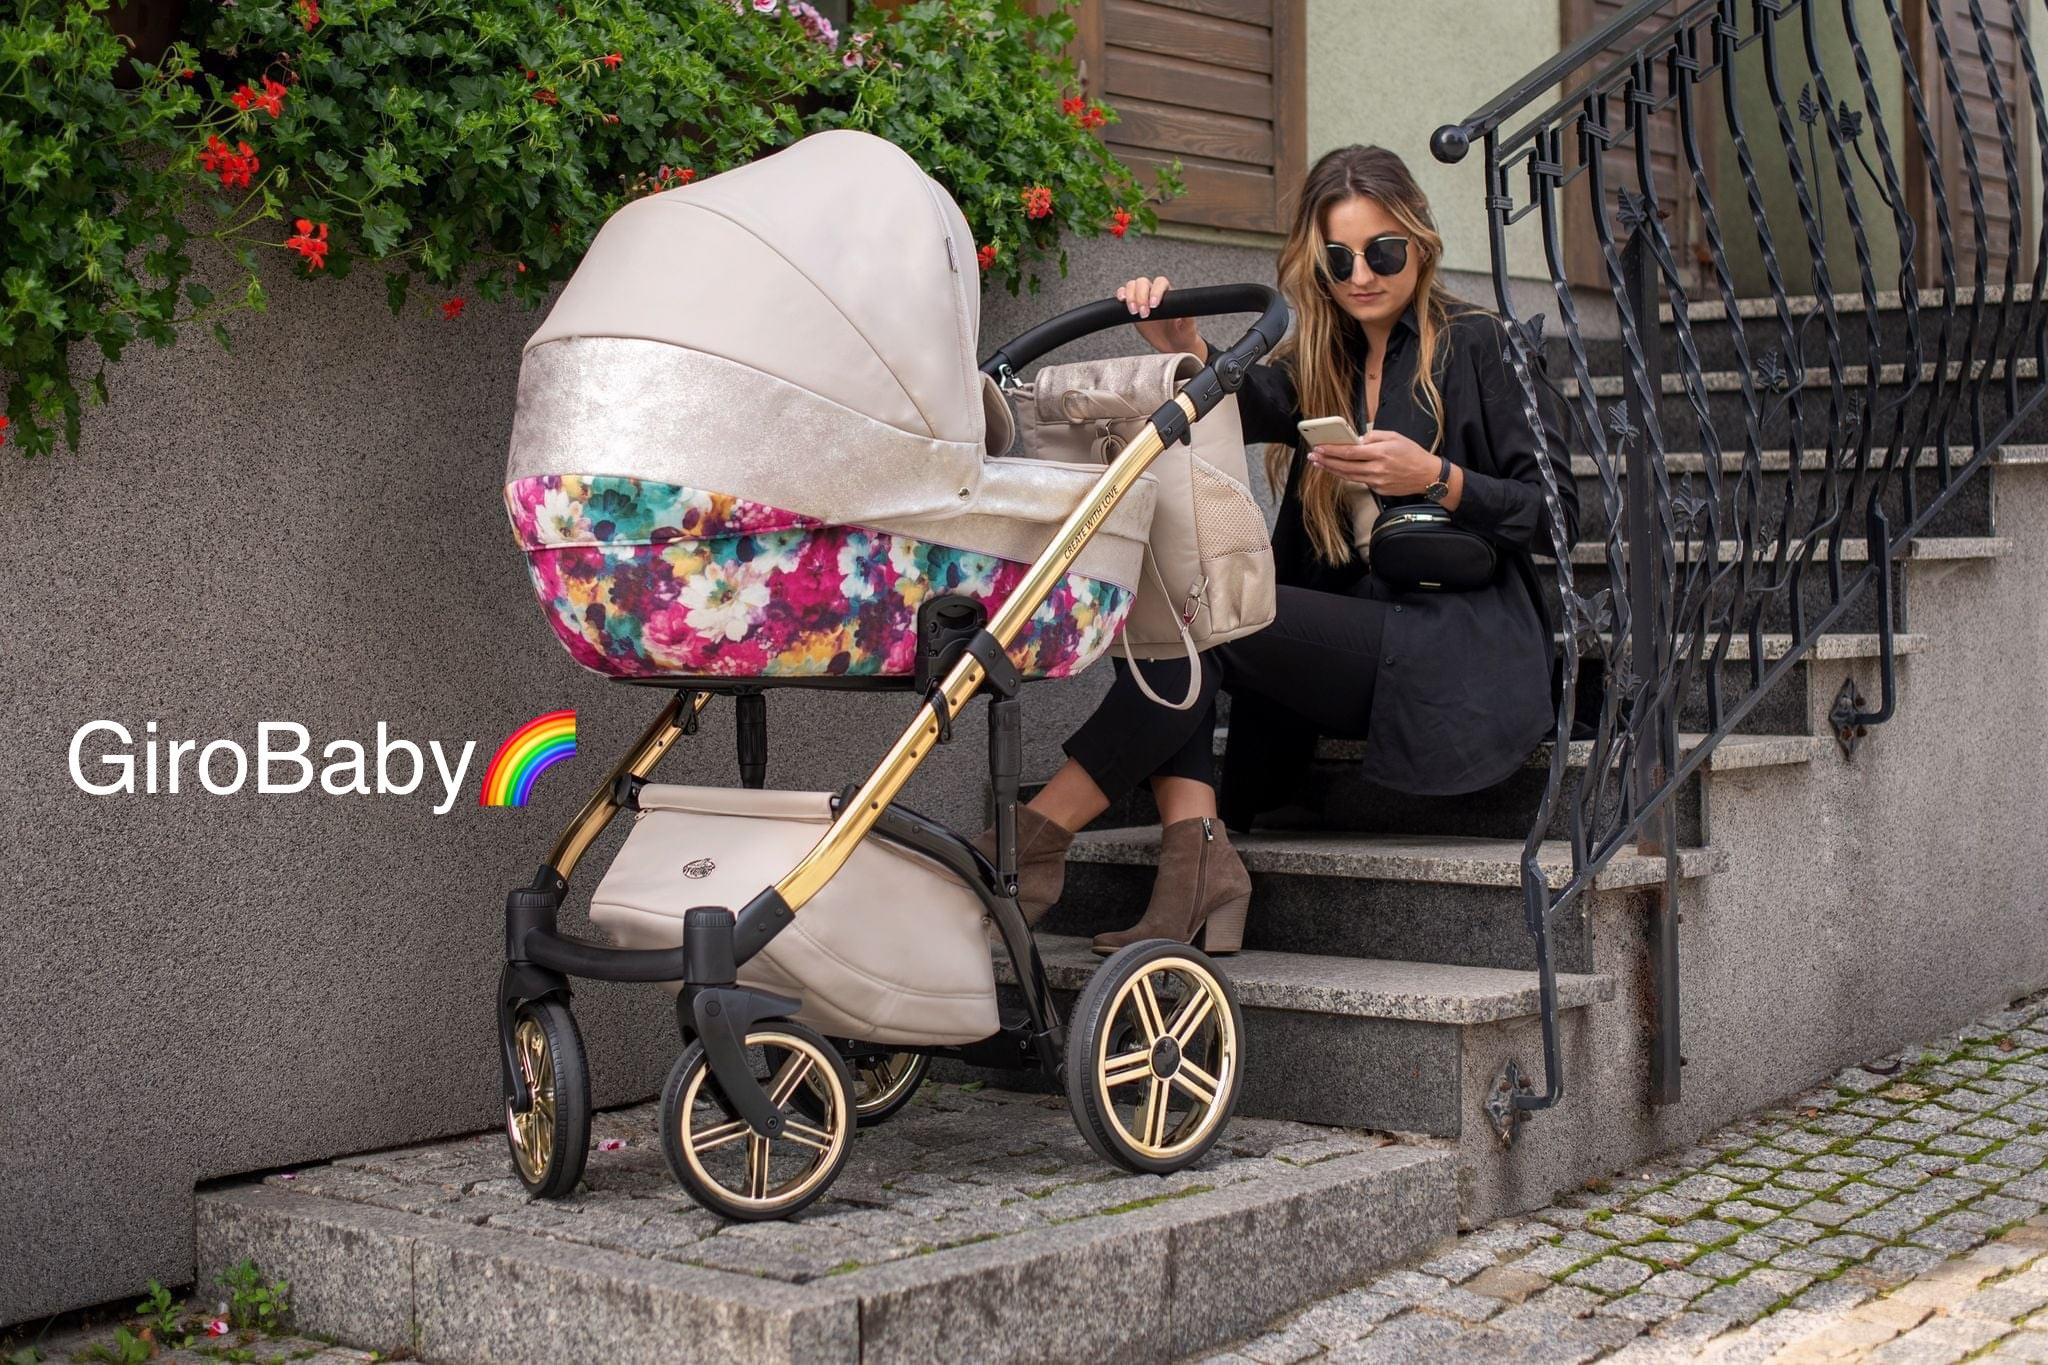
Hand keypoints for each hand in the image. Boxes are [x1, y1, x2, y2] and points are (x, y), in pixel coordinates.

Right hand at [1115, 276, 1206, 360]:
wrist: (1174, 345)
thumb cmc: (1182, 333)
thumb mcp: (1188, 327)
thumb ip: (1187, 317)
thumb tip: (1186, 309)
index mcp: (1169, 294)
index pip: (1160, 283)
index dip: (1155, 292)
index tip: (1153, 306)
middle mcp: (1155, 293)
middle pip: (1143, 282)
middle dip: (1140, 297)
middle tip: (1143, 313)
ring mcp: (1143, 299)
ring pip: (1132, 286)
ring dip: (1130, 296)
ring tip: (1133, 312)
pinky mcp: (1133, 306)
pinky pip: (1124, 294)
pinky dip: (1121, 295)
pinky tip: (1122, 302)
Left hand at [1309, 428, 1445, 496]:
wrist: (1427, 476)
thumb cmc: (1412, 453)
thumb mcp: (1394, 436)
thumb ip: (1374, 436)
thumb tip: (1357, 439)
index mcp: (1380, 453)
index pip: (1350, 452)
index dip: (1332, 450)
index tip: (1319, 447)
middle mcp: (1377, 469)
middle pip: (1345, 466)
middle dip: (1326, 461)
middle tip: (1313, 456)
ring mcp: (1377, 481)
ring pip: (1348, 476)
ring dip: (1332, 470)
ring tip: (1320, 464)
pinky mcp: (1378, 489)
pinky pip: (1359, 481)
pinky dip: (1347, 475)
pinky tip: (1338, 470)